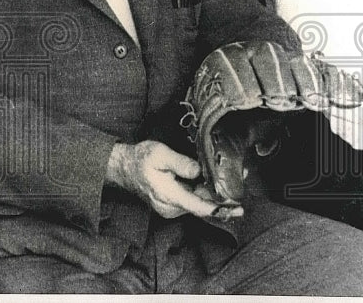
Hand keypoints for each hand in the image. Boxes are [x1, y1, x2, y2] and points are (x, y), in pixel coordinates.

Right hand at [107, 141, 242, 220]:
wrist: (124, 168)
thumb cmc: (140, 159)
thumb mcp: (159, 154)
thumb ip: (180, 163)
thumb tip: (199, 170)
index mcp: (168, 196)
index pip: (198, 207)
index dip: (219, 208)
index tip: (236, 208)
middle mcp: (171, 208)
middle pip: (202, 206)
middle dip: (221, 197)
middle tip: (238, 186)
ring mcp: (172, 209)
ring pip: (199, 203)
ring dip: (213, 194)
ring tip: (229, 183)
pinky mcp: (173, 205)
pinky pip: (193, 201)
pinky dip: (204, 194)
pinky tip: (213, 184)